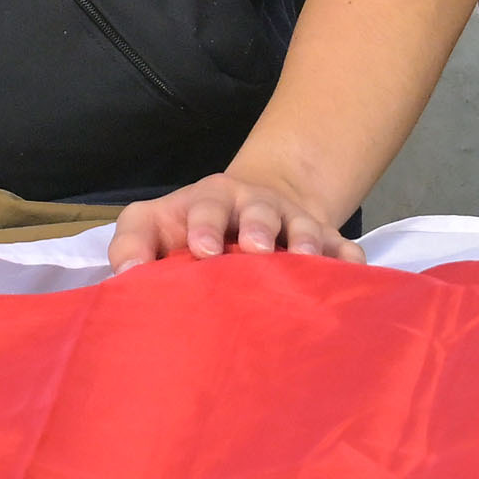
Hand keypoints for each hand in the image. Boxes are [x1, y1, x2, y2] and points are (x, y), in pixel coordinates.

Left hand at [107, 171, 365, 272]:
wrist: (251, 215)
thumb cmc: (192, 230)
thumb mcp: (156, 225)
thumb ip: (134, 244)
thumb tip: (125, 277)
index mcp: (211, 201)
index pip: (205, 206)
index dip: (204, 224)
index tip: (201, 250)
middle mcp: (255, 207)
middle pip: (259, 211)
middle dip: (258, 227)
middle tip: (257, 251)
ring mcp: (294, 223)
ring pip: (304, 227)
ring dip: (305, 242)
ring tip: (305, 261)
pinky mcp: (325, 243)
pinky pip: (342, 248)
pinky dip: (348, 260)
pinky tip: (353, 273)